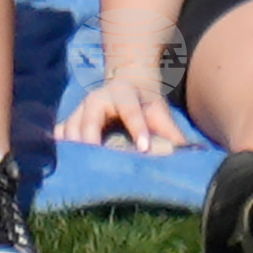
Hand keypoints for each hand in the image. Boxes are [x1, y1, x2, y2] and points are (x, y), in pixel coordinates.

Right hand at [59, 66, 190, 152]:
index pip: (130, 109)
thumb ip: (173, 132)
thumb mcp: (160, 112)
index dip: (137, 127)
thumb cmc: (145, 103)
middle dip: (92, 137)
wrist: (126, 84)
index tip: (144, 148)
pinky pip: (59, 133)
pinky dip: (59, 147)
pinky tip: (61, 163)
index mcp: (123, 92)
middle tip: (96, 161)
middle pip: (90, 117)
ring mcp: (80, 109)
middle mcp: (97, 98)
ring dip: (73, 147)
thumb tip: (194, 153)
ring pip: (71, 127)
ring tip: (79, 169)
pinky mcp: (70, 119)